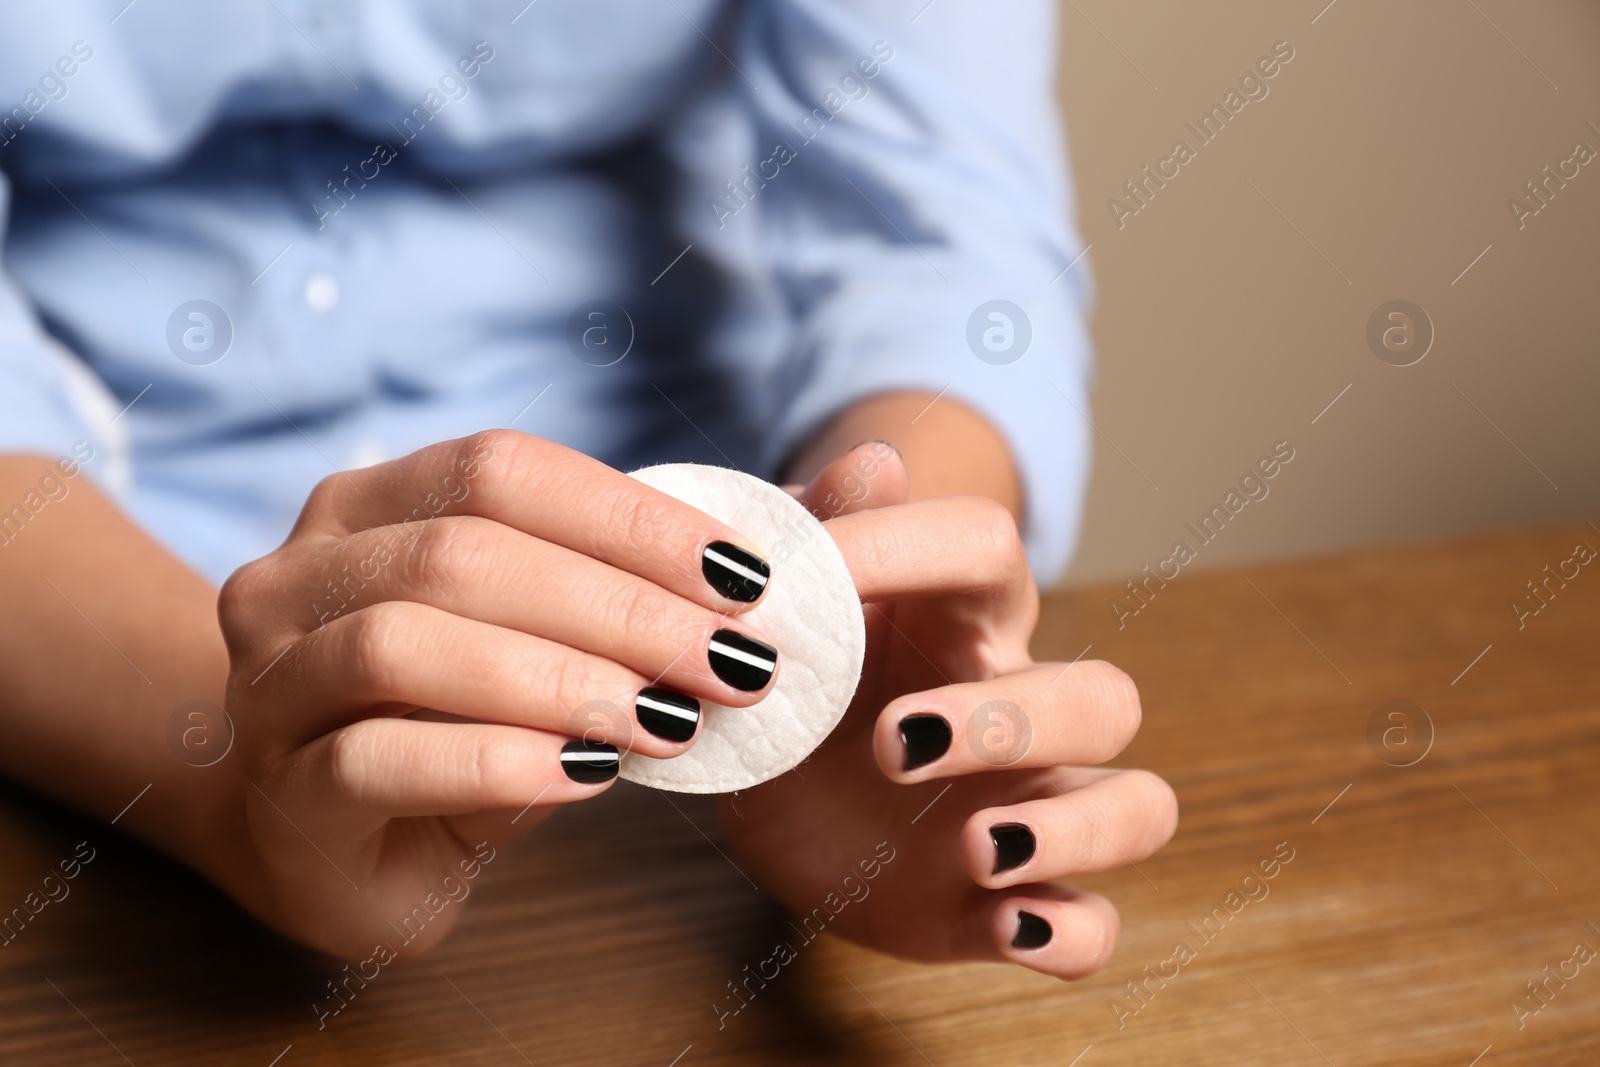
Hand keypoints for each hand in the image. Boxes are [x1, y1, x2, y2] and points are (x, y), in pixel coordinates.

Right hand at [218, 431, 782, 957]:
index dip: (630, 517)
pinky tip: (586, 777)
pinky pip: (376, 759)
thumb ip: (652, 579)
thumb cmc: (457, 721)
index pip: (502, 470)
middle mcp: (299, 573)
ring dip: (560, 679)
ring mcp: (269, 681)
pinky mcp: (280, 792)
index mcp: (368, 505)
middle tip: (732, 660)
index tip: (745, 574)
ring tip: (670, 720)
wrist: (330, 845)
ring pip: (405, 645)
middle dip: (620, 606)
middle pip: (464, 553)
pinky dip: (494, 760)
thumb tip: (817, 516)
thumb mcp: (553, 638)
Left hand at [719, 442, 1177, 979]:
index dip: (907, 548)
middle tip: (893, 745)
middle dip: (1010, 719)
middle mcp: (1020, 714)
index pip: (986, 549)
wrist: (778, 811)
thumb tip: (874, 461)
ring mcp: (1030, 813)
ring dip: (1075, 828)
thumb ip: (822, 533)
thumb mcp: (791, 618)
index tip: (806, 579)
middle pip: (1102, 695)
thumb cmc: (798, 689)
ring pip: (1138, 806)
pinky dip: (1071, 931)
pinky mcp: (1011, 905)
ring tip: (980, 850)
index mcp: (961, 622)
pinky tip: (1009, 927)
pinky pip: (1094, 927)